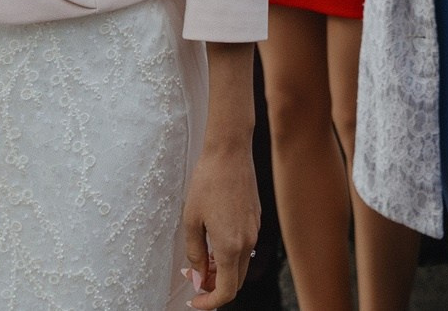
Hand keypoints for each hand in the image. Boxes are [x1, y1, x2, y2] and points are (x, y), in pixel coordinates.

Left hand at [179, 141, 256, 307]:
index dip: (209, 302)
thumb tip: (199, 275)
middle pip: (236, 281)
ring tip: (200, 259)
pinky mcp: (255, 219)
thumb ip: (195, 253)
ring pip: (241, 265)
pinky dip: (230, 254)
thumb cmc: (208, 182)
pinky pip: (245, 247)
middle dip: (214, 287)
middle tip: (193, 278)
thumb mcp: (192, 220)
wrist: (230, 152)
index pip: (226, 291)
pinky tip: (213, 241)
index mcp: (231, 246)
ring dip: (222, 270)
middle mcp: (247, 241)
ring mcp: (254, 230)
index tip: (195, 301)